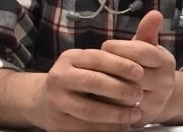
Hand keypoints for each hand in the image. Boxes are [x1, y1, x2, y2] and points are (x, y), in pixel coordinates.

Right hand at [31, 48, 145, 131]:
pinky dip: (107, 129)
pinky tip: (121, 127)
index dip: (120, 65)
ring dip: (116, 114)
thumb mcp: (84, 62)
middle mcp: (60, 77)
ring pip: (90, 109)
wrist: (42, 100)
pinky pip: (86, 128)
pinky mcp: (58, 124)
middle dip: (120, 89)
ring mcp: (57, 101)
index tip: (140, 72)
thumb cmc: (75, 78)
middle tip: (139, 94)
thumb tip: (139, 63)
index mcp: (70, 58)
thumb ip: (108, 58)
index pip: (97, 58)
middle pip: (93, 82)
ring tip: (134, 114)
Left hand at [101, 11, 175, 126]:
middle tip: (94, 62)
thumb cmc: (148, 66)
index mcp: (166, 62)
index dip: (120, 48)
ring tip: (91, 75)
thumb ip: (148, 32)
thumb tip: (155, 12)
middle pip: (132, 73)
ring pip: (124, 92)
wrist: (163, 99)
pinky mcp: (142, 118)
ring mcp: (154, 103)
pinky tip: (95, 92)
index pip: (141, 52)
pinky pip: (120, 109)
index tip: (105, 46)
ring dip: (105, 83)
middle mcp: (164, 83)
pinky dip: (105, 101)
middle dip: (110, 66)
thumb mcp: (149, 48)